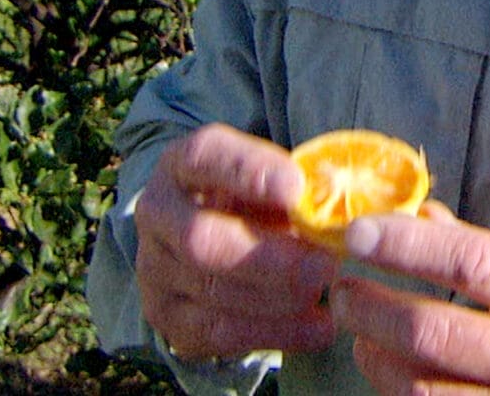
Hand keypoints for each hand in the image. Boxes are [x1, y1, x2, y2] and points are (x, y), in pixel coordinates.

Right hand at [133, 123, 339, 359]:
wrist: (208, 250)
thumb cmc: (249, 205)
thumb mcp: (264, 184)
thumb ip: (292, 190)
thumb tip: (336, 201)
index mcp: (181, 165)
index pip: (204, 157)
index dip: (248, 171)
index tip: (296, 188)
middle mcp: (157, 213)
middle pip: (201, 237)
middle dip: (269, 256)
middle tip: (326, 264)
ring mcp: (153, 268)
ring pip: (213, 290)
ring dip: (279, 297)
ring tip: (325, 293)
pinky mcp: (166, 316)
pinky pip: (220, 331)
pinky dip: (277, 332)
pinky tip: (317, 327)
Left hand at [329, 209, 489, 395]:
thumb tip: (422, 217)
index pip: (472, 262)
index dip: (407, 245)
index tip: (359, 233)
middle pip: (433, 332)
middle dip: (372, 308)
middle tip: (342, 290)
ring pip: (422, 388)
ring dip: (375, 358)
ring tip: (361, 335)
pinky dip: (401, 394)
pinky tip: (391, 374)